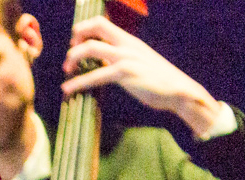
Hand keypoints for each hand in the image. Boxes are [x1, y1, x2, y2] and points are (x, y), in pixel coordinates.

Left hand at [62, 16, 225, 138]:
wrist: (178, 91)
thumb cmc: (156, 80)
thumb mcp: (137, 63)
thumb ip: (120, 59)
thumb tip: (102, 62)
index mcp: (128, 40)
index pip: (101, 23)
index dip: (83, 30)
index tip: (74, 45)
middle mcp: (126, 44)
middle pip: (96, 26)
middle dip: (76, 37)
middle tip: (69, 57)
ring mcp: (126, 57)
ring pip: (90, 48)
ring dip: (73, 58)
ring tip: (66, 72)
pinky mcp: (126, 74)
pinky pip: (96, 76)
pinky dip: (78, 83)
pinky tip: (68, 90)